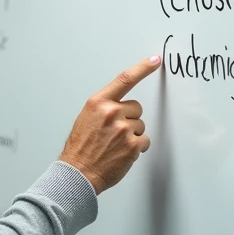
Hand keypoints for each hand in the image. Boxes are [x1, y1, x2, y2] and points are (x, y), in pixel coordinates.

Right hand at [58, 55, 161, 194]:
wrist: (78, 173)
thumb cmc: (80, 148)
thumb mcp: (86, 119)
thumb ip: (104, 109)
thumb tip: (120, 107)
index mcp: (98, 103)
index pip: (124, 80)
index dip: (142, 69)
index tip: (155, 61)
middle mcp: (111, 112)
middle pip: (136, 108)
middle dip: (130, 119)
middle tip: (114, 133)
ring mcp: (123, 129)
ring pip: (141, 126)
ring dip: (133, 135)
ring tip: (115, 146)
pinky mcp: (133, 145)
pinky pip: (145, 141)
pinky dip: (137, 148)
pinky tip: (122, 153)